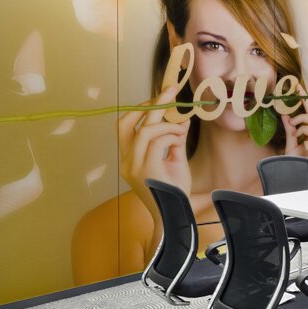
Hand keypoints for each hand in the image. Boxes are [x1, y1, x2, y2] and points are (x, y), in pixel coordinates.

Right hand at [118, 85, 191, 218]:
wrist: (176, 217)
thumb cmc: (175, 193)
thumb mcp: (175, 161)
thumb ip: (174, 141)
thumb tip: (181, 121)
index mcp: (129, 160)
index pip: (125, 127)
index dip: (140, 109)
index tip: (160, 98)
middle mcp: (126, 162)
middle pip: (127, 123)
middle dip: (150, 104)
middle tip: (170, 91)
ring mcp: (133, 166)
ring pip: (144, 130)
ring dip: (167, 124)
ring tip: (181, 129)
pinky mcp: (146, 169)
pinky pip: (155, 141)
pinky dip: (170, 134)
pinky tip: (180, 139)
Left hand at [282, 84, 307, 167]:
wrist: (297, 178)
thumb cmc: (295, 163)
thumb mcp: (290, 144)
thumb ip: (290, 130)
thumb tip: (285, 116)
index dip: (305, 101)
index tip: (298, 88)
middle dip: (306, 103)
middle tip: (297, 93)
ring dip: (303, 120)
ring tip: (292, 123)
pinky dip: (304, 131)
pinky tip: (297, 136)